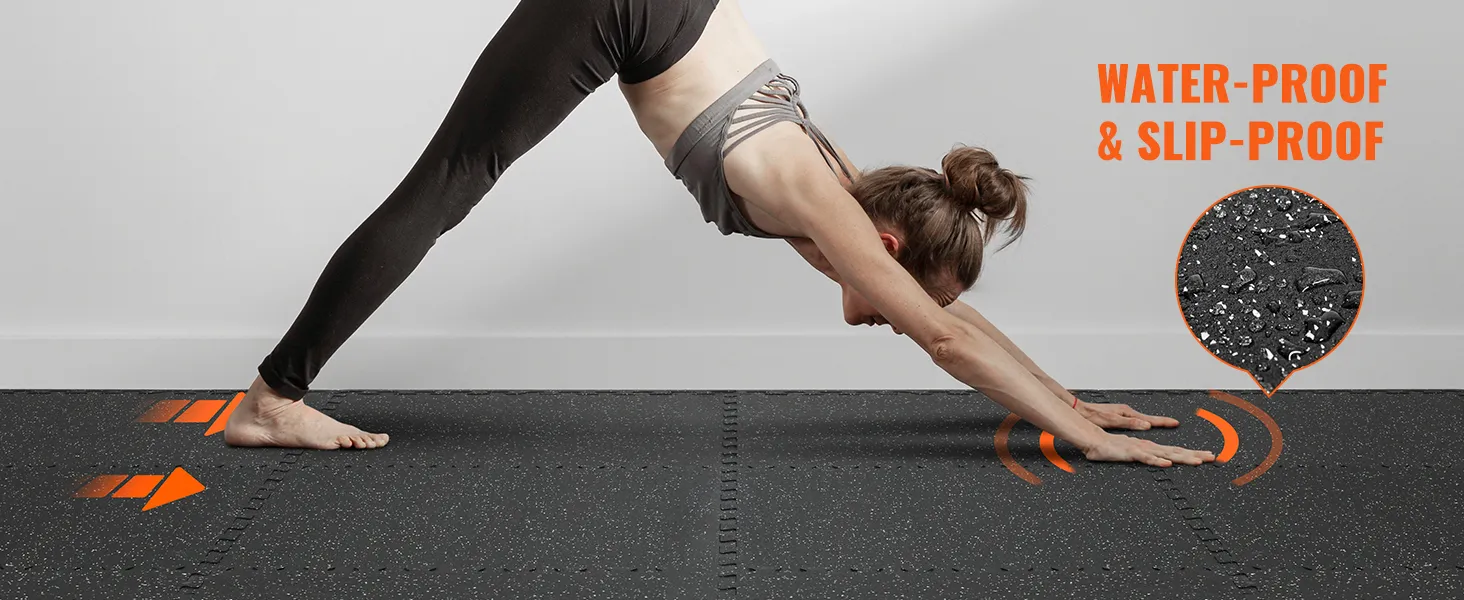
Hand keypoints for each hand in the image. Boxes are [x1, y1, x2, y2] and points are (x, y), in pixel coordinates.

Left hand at [1074, 399, 1179, 430]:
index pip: (1150, 419)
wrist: (1080, 411)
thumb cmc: (1093, 415)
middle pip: (1148, 418)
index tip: (1175, 423)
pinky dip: (1142, 423)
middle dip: (1161, 421)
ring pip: (1142, 419)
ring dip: (1152, 422)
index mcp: (1127, 413)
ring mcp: (1122, 414)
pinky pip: (1135, 420)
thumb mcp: (1112, 420)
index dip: (1163, 422)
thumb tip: (1146, 425)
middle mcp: (1126, 412)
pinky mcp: (1117, 417)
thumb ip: (1130, 423)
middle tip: (1173, 423)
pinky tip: (1142, 426)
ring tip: (1162, 425)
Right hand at [1082, 432, 1215, 466]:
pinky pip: (1146, 458)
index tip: (1205, 456)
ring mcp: (1141, 449)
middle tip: (1212, 457)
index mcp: (1150, 447)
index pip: (1175, 450)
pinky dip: (1157, 461)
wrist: (1093, 440)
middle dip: (1195, 454)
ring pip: (1166, 454)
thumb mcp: (1130, 454)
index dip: (1191, 453)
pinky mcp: (1130, 453)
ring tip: (1198, 461)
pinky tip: (1167, 463)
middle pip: (1176, 451)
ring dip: (1183, 457)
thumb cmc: (1109, 447)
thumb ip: (1142, 456)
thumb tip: (1154, 460)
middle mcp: (1149, 447)